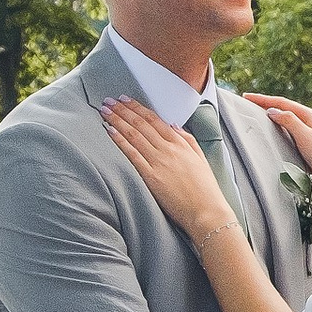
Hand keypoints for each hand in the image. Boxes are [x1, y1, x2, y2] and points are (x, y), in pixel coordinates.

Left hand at [101, 99, 241, 242]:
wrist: (206, 211)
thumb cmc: (205, 189)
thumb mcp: (200, 158)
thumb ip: (188, 140)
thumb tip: (173, 125)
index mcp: (180, 143)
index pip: (155, 120)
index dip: (138, 108)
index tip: (126, 100)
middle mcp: (168, 149)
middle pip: (141, 124)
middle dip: (123, 110)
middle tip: (109, 100)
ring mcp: (159, 162)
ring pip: (134, 135)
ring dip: (118, 121)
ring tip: (105, 111)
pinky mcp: (151, 177)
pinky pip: (132, 154)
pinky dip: (120, 141)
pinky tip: (110, 131)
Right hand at [244, 92, 311, 180]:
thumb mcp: (305, 136)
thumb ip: (290, 121)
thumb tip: (272, 110)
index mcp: (309, 115)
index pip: (281, 102)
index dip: (263, 99)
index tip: (246, 97)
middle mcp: (309, 119)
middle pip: (283, 106)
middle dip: (265, 102)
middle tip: (247, 100)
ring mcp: (308, 129)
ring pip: (285, 115)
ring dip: (271, 111)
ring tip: (255, 109)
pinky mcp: (306, 140)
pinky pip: (287, 126)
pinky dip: (276, 122)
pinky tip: (271, 126)